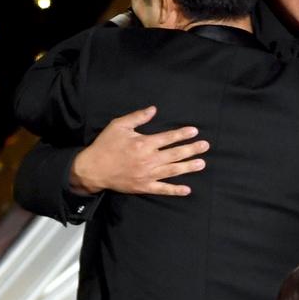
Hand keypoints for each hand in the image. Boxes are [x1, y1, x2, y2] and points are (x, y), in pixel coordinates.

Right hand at [70, 107, 208, 195]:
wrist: (93, 169)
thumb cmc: (105, 145)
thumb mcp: (118, 125)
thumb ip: (137, 117)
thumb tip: (154, 109)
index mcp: (144, 143)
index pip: (168, 138)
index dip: (182, 134)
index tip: (194, 131)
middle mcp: (149, 159)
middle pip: (175, 154)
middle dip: (191, 149)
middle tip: (205, 146)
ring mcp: (147, 175)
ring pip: (172, 171)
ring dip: (188, 167)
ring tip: (202, 163)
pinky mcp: (144, 187)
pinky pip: (162, 189)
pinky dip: (175, 190)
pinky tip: (187, 189)